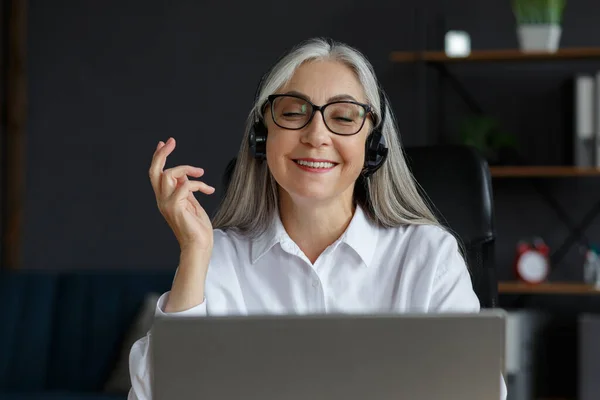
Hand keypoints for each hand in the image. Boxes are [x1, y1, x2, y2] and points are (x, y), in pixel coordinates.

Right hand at [149, 137, 215, 252]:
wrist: (199, 246)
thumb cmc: (197, 228)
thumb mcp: (192, 203)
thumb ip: (186, 189)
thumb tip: (185, 175)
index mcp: (165, 198)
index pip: (156, 174)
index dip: (159, 158)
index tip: (164, 144)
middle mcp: (162, 200)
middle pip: (154, 171)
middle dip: (162, 154)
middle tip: (171, 141)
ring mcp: (167, 204)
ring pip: (168, 174)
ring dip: (187, 168)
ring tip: (201, 173)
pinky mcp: (175, 207)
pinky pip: (185, 185)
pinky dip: (198, 184)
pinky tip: (208, 190)